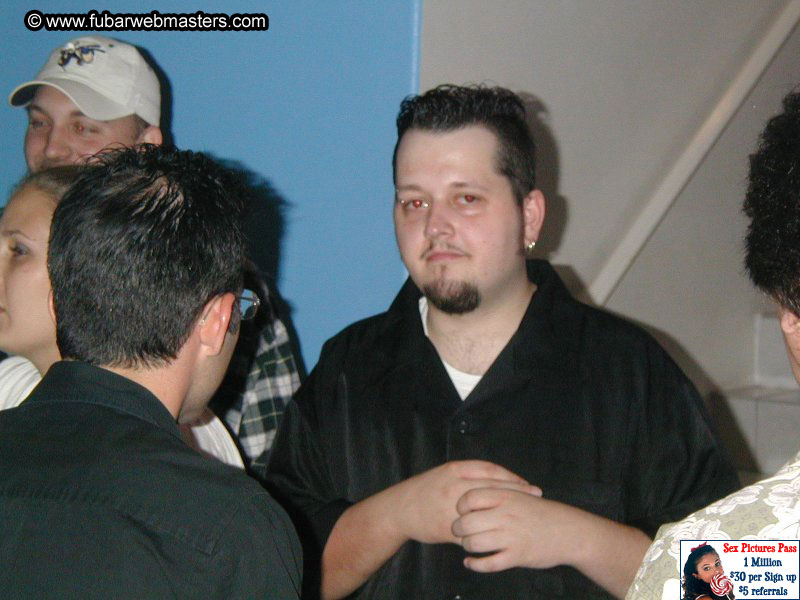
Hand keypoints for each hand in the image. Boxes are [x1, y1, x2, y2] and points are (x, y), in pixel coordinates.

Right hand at [389, 460, 540, 544]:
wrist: (399, 510)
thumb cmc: (424, 490)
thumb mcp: (444, 473)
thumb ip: (467, 474)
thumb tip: (496, 477)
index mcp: (454, 470)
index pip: (490, 469)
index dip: (511, 476)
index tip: (527, 483)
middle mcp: (454, 486)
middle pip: (492, 487)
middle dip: (516, 491)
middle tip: (535, 495)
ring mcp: (451, 507)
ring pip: (485, 509)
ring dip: (506, 512)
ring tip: (523, 514)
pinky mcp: (447, 527)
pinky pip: (473, 531)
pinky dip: (489, 532)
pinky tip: (503, 533)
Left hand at [452, 488, 584, 571]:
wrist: (568, 531)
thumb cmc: (540, 513)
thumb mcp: (519, 494)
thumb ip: (496, 493)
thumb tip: (468, 495)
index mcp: (506, 496)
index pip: (470, 497)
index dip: (460, 505)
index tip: (461, 511)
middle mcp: (506, 514)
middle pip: (467, 522)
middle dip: (458, 528)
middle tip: (458, 530)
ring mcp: (511, 536)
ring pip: (474, 543)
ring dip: (466, 546)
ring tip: (468, 544)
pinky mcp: (517, 556)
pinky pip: (488, 563)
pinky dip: (475, 565)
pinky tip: (470, 562)